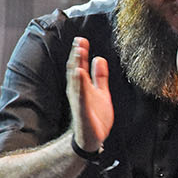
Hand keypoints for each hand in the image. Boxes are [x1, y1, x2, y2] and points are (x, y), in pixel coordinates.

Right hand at [66, 36, 112, 151]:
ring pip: (76, 81)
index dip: (80, 53)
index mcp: (82, 86)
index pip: (79, 66)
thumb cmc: (95, 115)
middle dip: (77, 56)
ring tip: (79, 52)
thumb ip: (100, 76)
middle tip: (79, 41)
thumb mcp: (101, 92)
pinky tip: (80, 74)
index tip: (82, 39)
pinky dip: (80, 85)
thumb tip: (99, 58)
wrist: (92, 138)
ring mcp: (79, 101)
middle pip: (76, 70)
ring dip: (77, 65)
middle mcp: (78, 92)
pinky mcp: (82, 112)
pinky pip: (81, 97)